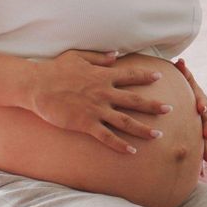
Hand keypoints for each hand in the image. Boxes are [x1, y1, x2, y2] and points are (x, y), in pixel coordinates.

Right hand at [28, 49, 172, 154]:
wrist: (36, 86)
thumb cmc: (55, 70)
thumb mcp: (78, 56)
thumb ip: (99, 56)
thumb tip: (115, 54)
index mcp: (103, 75)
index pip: (130, 75)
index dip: (146, 76)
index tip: (160, 77)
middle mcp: (103, 92)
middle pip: (134, 100)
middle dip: (153, 106)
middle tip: (170, 109)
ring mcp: (96, 109)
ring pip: (125, 121)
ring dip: (143, 128)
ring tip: (158, 135)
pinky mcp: (86, 124)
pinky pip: (107, 137)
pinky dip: (120, 145)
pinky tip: (132, 151)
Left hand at [174, 58, 206, 163]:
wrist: (176, 95)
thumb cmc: (176, 85)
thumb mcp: (179, 77)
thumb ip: (181, 71)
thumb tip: (180, 60)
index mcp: (197, 97)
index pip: (202, 99)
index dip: (202, 103)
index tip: (200, 109)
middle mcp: (201, 112)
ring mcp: (200, 124)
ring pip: (206, 136)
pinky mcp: (196, 136)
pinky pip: (200, 147)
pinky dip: (202, 157)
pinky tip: (202, 171)